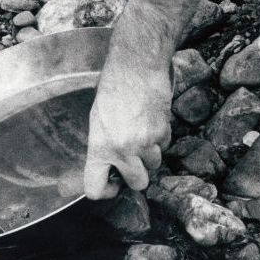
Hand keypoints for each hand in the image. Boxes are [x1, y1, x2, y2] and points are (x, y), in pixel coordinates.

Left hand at [83, 58, 172, 200]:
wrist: (137, 67)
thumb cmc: (113, 88)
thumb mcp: (98, 119)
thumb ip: (103, 145)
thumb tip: (110, 164)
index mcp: (100, 147)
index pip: (95, 188)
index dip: (105, 191)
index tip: (111, 185)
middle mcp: (123, 150)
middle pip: (138, 183)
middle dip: (137, 174)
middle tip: (133, 159)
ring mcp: (145, 142)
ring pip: (154, 164)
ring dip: (150, 153)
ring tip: (142, 130)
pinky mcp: (163, 132)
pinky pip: (164, 145)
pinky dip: (160, 137)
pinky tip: (151, 119)